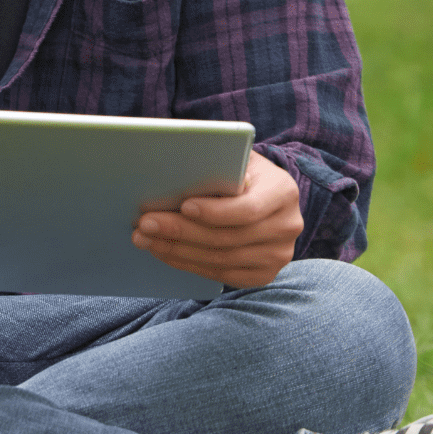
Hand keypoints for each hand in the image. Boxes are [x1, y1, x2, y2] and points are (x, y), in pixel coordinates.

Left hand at [132, 149, 302, 287]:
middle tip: (145, 224)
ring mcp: (278, 254)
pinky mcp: (264, 274)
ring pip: (221, 259)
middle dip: (181, 231)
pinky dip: (188, 264)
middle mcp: (287, 226)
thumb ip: (216, 165)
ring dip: (177, 250)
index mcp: (283, 191)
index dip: (214, 212)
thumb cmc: (238, 171)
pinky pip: (222, 274)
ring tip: (145, 239)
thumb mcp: (234, 159)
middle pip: (228, 237)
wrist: (261, 195)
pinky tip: (164, 252)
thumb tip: (173, 172)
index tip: (183, 206)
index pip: (247, 209)